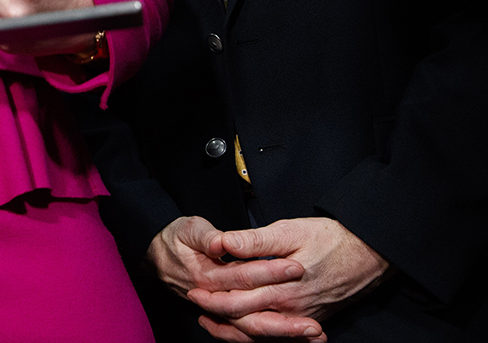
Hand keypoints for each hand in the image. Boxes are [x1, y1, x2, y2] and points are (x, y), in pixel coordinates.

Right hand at [146, 217, 316, 341]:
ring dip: (284, 335)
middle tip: (314, 323)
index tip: (297, 267)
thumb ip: (207, 237)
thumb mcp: (188, 229)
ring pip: (252, 330)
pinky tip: (298, 338)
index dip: (270, 272)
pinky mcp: (226, 315)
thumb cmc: (174, 240)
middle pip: (250, 315)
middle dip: (285, 322)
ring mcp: (219, 311)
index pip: (242, 276)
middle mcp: (213, 299)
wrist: (156, 256)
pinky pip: (249, 334)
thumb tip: (223, 244)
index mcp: (205, 276)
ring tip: (314, 334)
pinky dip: (273, 338)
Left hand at [187, 218, 388, 341]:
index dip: (213, 296)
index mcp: (282, 287)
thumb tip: (224, 242)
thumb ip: (255, 241)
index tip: (194, 289)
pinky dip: (259, 336)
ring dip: (234, 331)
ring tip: (212, 324)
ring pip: (261, 333)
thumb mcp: (290, 231)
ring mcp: (302, 317)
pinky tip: (244, 331)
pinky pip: (279, 336)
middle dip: (218, 314)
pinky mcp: (311, 319)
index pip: (238, 298)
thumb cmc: (330, 238)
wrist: (369, 253)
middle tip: (196, 305)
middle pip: (246, 319)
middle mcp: (292, 308)